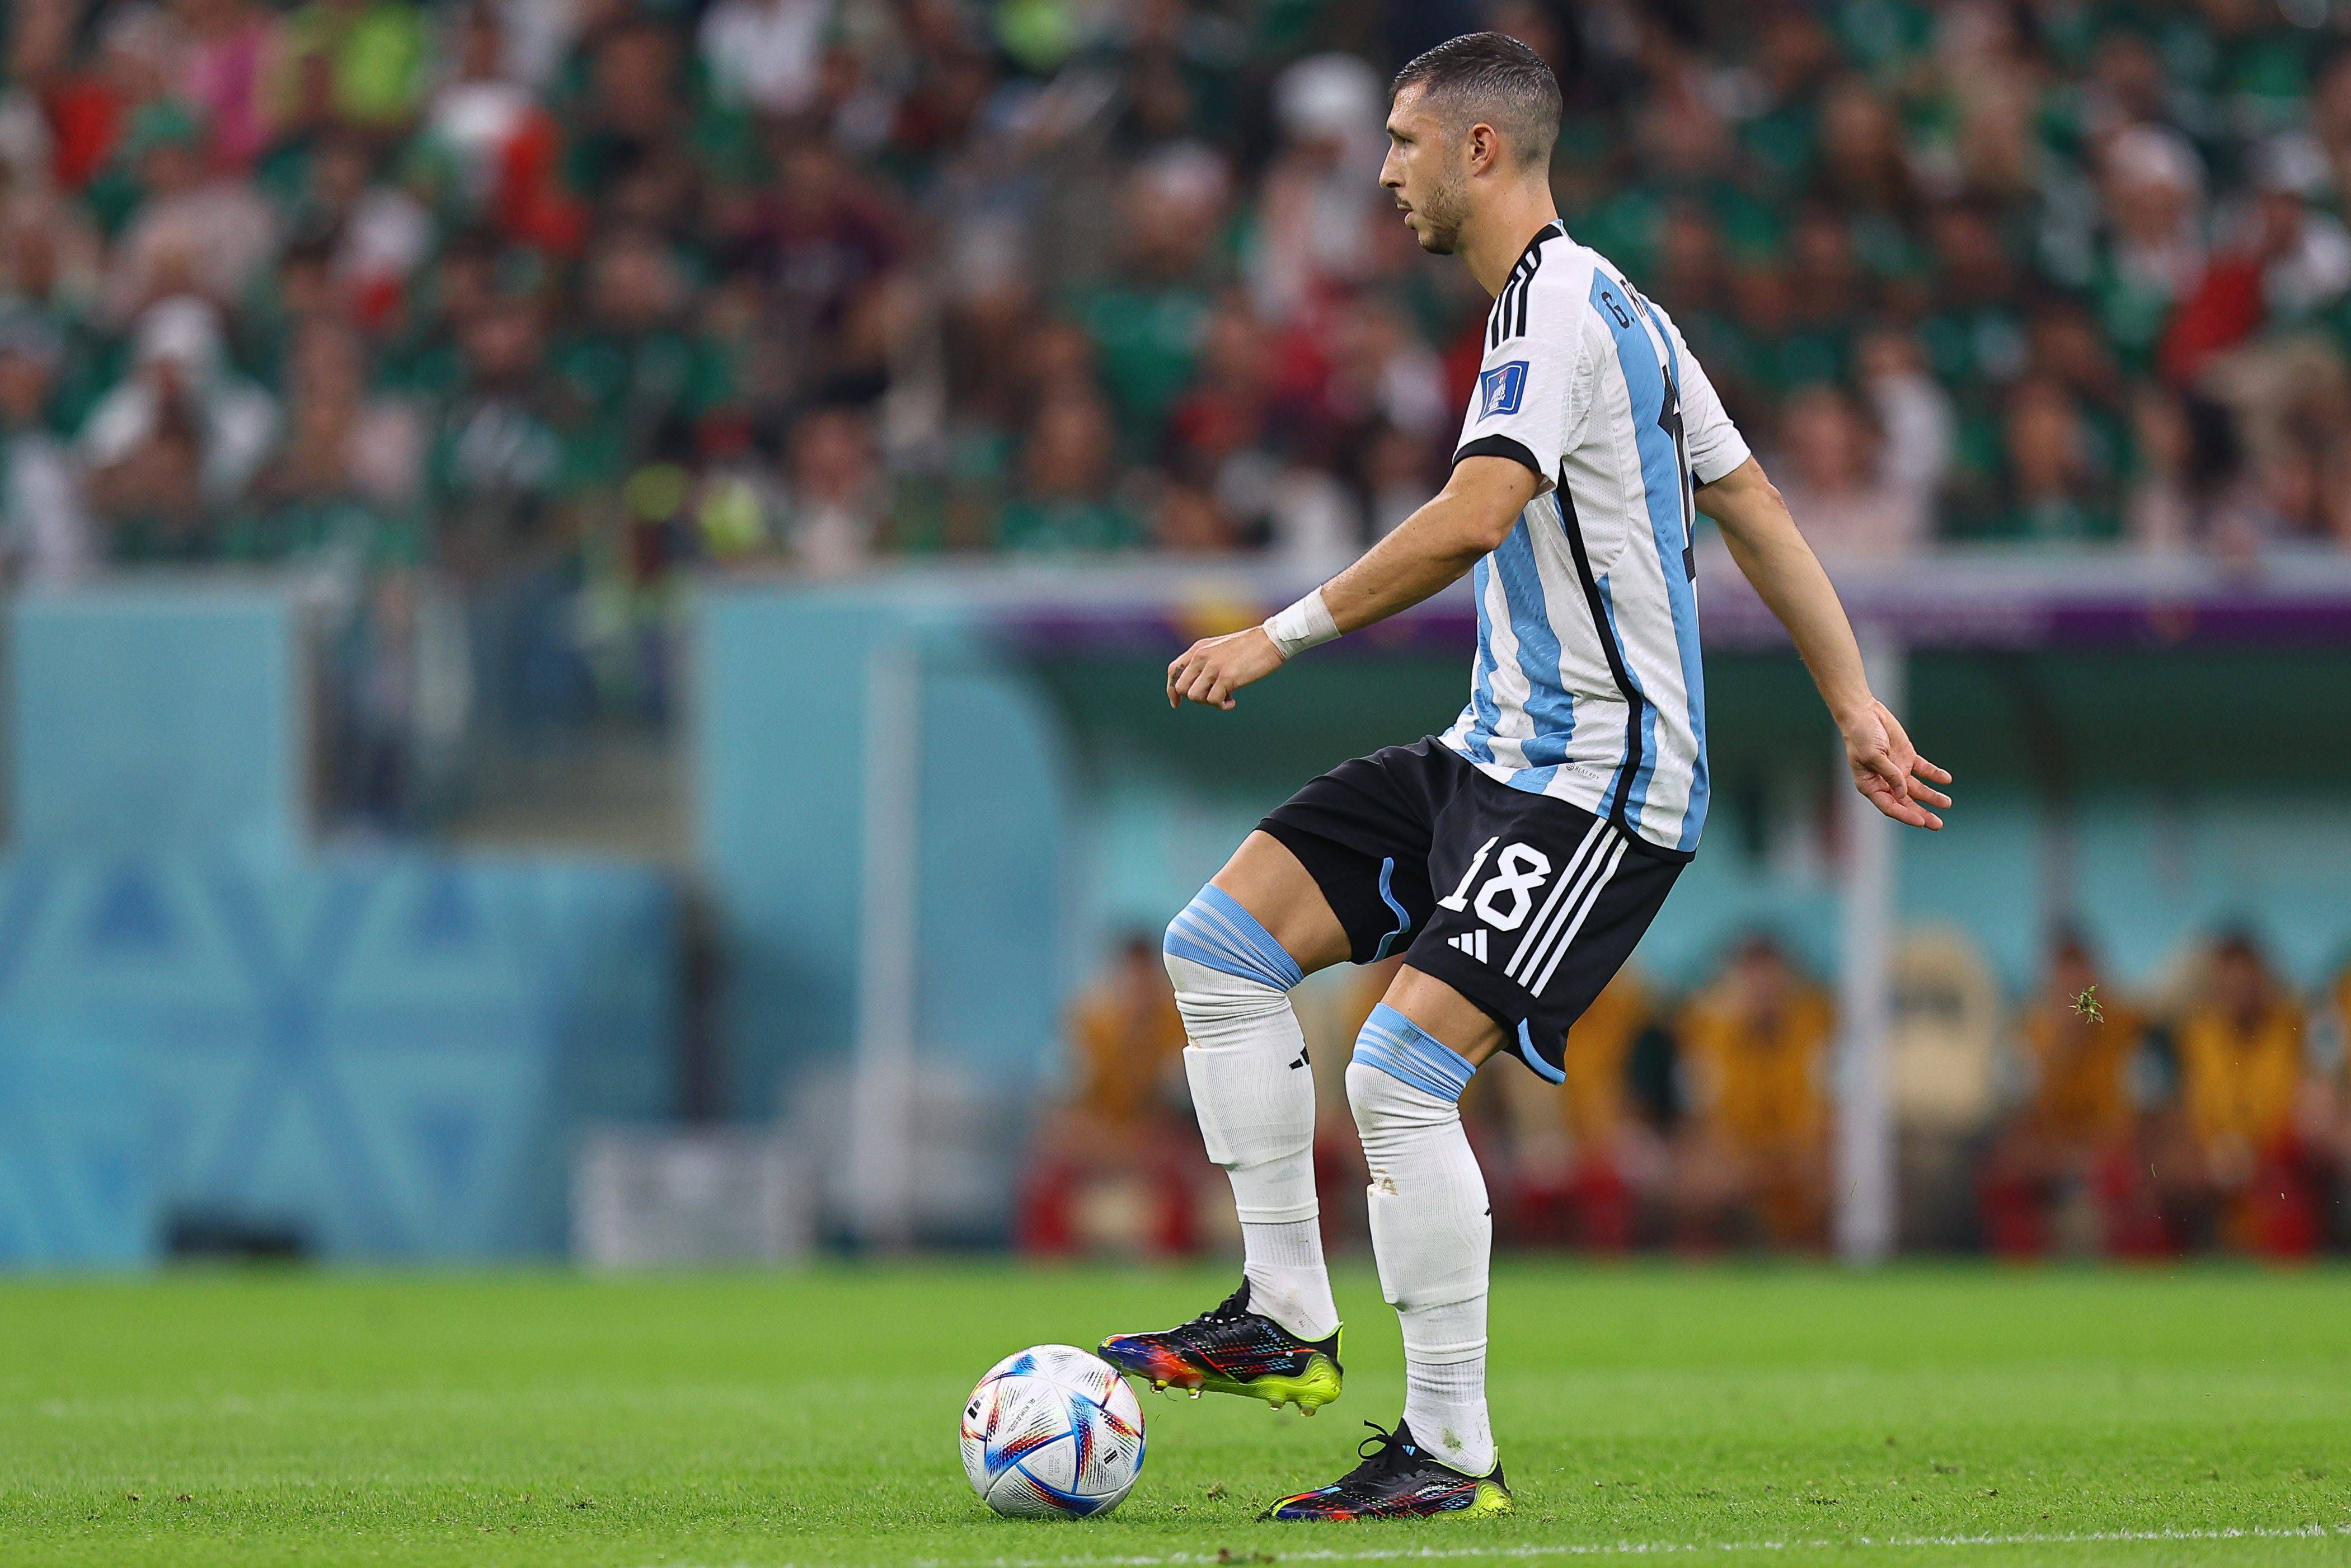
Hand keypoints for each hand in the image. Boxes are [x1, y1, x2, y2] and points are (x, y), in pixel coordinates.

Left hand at [1166, 627, 1285, 709]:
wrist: (1271, 640)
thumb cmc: (1250, 646)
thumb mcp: (1220, 648)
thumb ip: (1207, 661)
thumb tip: (1201, 683)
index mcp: (1199, 648)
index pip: (1173, 671)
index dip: (1171, 690)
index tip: (1176, 703)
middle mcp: (1202, 656)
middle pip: (1182, 688)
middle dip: (1195, 697)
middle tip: (1213, 697)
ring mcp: (1213, 666)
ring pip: (1195, 696)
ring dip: (1209, 702)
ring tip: (1225, 697)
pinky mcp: (1227, 677)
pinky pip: (1214, 700)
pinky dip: (1222, 705)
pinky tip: (1232, 702)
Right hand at [1841, 699, 1951, 828]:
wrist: (1864, 713)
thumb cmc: (1860, 736)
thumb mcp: (1873, 756)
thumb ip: (1890, 774)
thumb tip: (1903, 793)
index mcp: (1870, 785)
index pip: (1889, 806)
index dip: (1905, 815)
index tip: (1920, 822)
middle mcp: (1885, 782)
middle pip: (1906, 802)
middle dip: (1922, 813)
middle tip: (1937, 824)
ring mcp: (1897, 770)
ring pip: (1917, 789)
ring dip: (1931, 796)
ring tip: (1946, 803)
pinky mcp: (1907, 758)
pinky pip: (1924, 770)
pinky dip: (1935, 775)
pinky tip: (1946, 779)